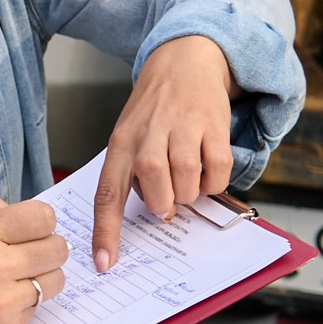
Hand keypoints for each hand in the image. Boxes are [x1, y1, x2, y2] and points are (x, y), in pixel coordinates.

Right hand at [0, 199, 69, 323]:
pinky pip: (35, 310)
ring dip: (40, 277)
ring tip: (17, 278)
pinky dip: (22, 304)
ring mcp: (2, 302)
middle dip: (47, 247)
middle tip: (31, 252)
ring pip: (54, 281)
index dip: (40, 221)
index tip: (33, 227)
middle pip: (57, 249)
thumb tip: (20, 213)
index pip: (43, 218)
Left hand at [95, 35, 237, 271]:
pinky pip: (218, 167)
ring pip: (185, 175)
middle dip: (161, 203)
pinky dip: (215, 181)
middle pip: (150, 180)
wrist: (185, 60)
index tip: (104, 263)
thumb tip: (155, 216)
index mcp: (121, 142)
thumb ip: (133, 174)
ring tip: (188, 186)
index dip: (106, 231)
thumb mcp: (131, 135)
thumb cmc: (154, 110)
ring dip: (189, 193)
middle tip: (167, 205)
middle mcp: (149, 132)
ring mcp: (183, 125)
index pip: (108, 192)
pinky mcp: (214, 123)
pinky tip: (208, 173)